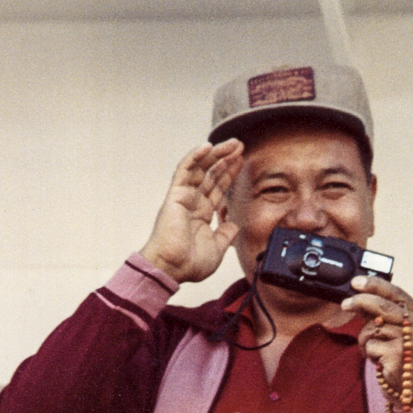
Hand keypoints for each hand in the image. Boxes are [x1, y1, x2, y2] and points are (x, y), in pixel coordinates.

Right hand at [140, 139, 243, 282]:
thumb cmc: (188, 264)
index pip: (217, 188)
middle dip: (226, 159)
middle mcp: (192, 203)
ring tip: (231, 143)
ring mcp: (183, 197)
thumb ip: (225, 235)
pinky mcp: (175, 195)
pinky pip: (185, 170)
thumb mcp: (217, 250)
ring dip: (215, 154)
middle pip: (210, 174)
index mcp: (201, 214)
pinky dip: (195, 157)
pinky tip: (207, 146)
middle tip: (239, 145)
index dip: (229, 174)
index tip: (241, 161)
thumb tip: (233, 225)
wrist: (172, 268)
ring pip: (200, 168)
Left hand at [341, 276, 412, 396]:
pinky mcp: (397, 356)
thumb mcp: (398, 331)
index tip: (356, 282)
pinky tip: (380, 361)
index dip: (374, 285)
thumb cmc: (404, 357)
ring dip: (366, 339)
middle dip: (360, 302)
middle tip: (345, 304)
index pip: (396, 292)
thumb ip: (381, 314)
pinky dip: (369, 353)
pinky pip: (370, 346)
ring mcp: (408, 341)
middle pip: (382, 306)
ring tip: (377, 350)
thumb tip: (358, 297)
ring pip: (372, 328)